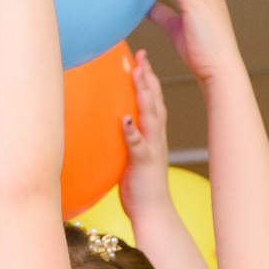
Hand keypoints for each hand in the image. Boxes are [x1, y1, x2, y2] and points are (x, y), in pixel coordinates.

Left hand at [119, 50, 171, 223]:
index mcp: (154, 135)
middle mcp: (156, 137)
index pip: (152, 100)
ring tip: (138, 75)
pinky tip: (125, 119)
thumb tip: (113, 126)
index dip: (148, 78)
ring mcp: (152, 149)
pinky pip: (138, 145)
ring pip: (150, 116)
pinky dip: (133, 131)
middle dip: (148, 77)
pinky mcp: (143, 163)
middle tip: (142, 55)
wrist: (154, 213)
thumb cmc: (140, 187)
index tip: (141, 58)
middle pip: (154, 101)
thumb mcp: (132, 157)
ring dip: (144, 95)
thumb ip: (126, 140)